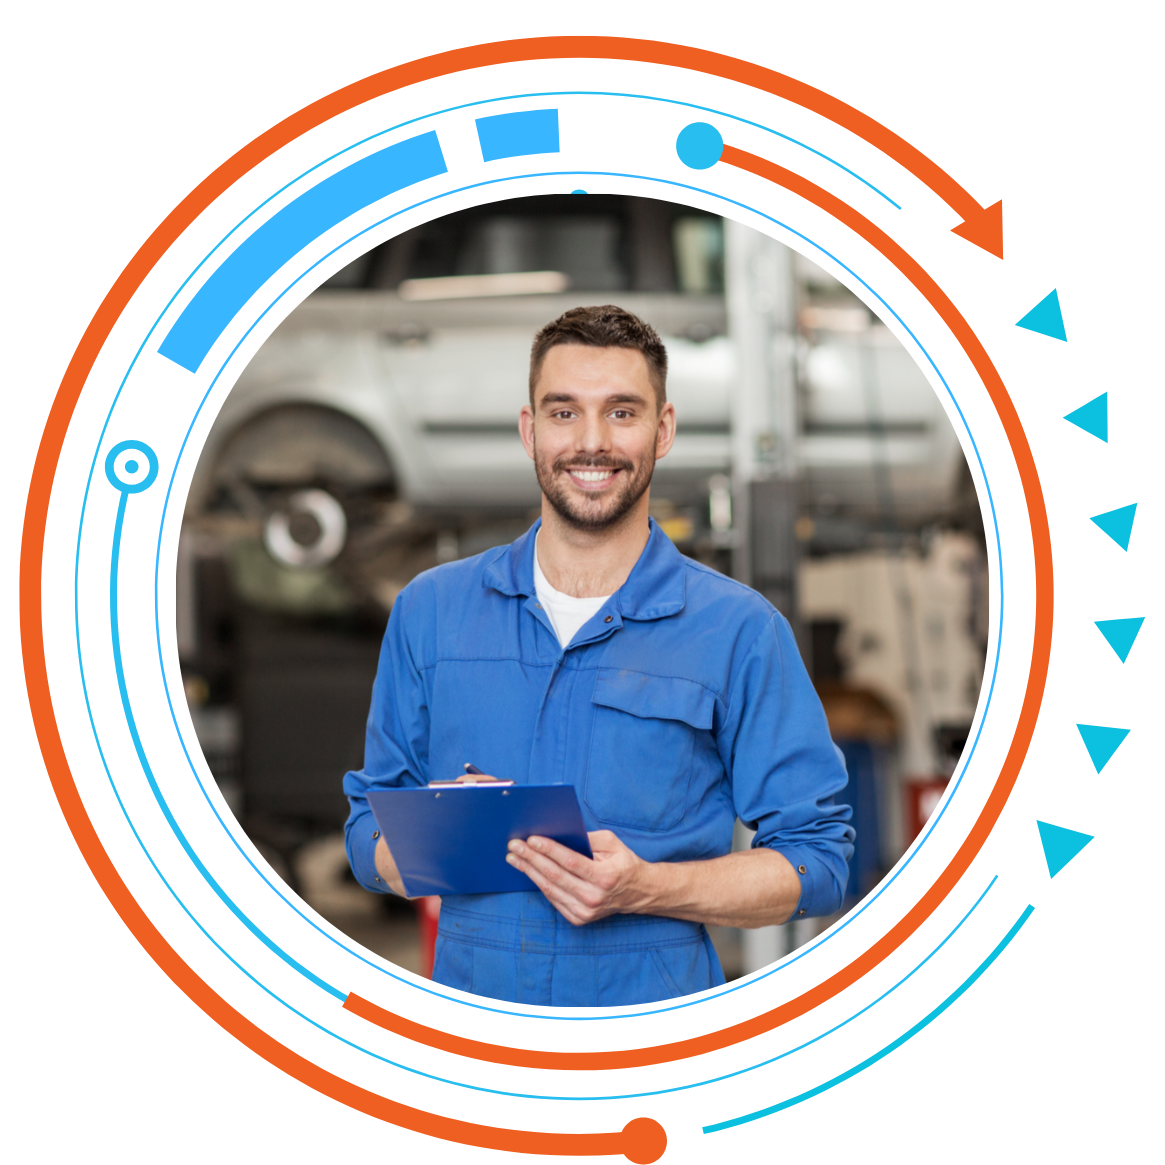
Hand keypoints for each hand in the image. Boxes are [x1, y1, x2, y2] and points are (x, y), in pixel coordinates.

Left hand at [506, 830, 648, 925]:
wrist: (638, 893)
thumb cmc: (623, 863)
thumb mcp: (613, 843)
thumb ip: (588, 838)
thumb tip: (560, 833)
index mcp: (604, 877)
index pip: (570, 862)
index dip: (549, 850)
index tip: (531, 839)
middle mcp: (594, 897)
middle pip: (555, 875)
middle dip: (531, 858)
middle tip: (514, 846)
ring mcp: (585, 911)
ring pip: (550, 889)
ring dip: (529, 871)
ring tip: (514, 858)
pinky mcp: (579, 919)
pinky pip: (553, 899)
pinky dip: (539, 884)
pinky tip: (529, 871)